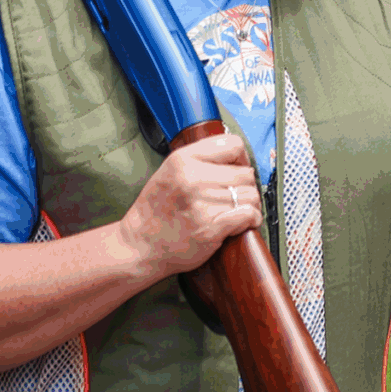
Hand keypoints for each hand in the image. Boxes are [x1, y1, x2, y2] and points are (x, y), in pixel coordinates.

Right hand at [116, 132, 262, 277]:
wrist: (139, 246)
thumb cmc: (155, 211)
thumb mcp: (168, 171)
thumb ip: (199, 159)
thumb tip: (236, 155)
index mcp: (182, 160)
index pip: (233, 145)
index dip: (240, 158)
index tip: (236, 169)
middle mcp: (193, 179)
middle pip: (246, 173)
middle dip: (245, 186)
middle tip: (234, 197)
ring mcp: (202, 204)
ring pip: (251, 195)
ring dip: (249, 204)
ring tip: (236, 211)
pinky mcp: (211, 228)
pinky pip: (249, 214)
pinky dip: (251, 219)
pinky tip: (242, 222)